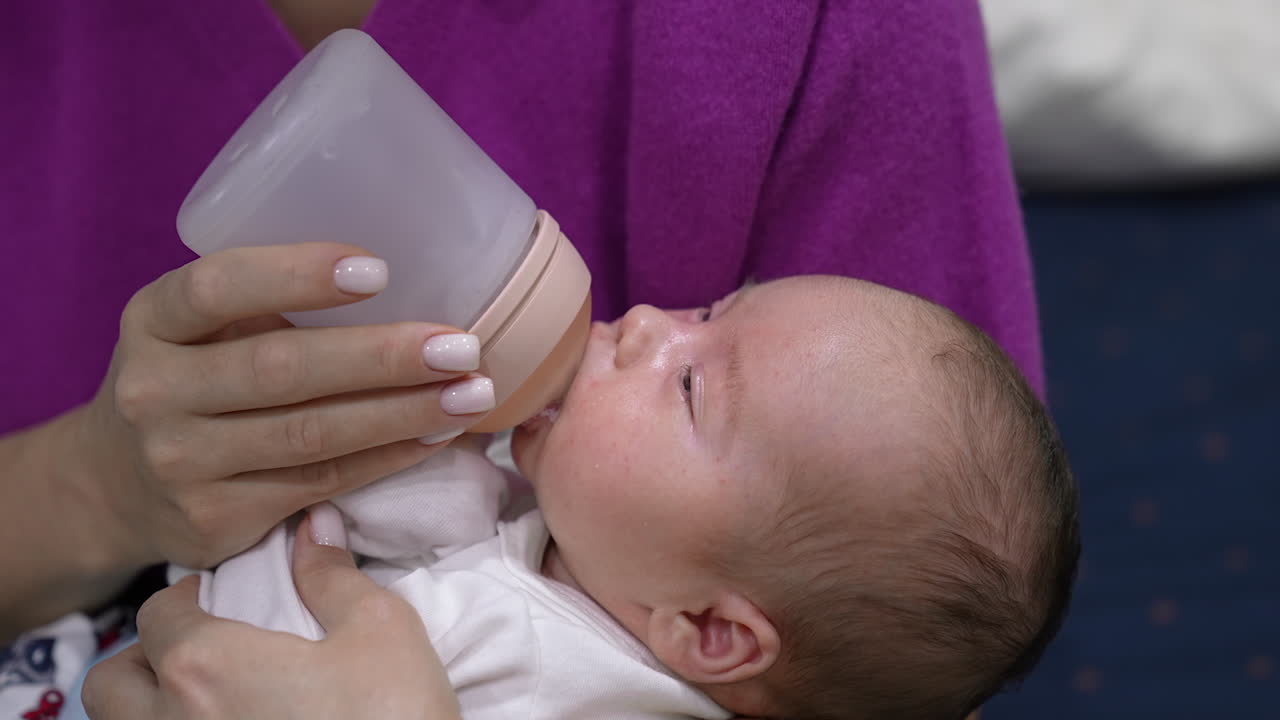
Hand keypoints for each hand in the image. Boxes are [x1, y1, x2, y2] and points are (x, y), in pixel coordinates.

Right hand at [77, 243, 493, 570]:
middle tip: (460, 345)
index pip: (218, 287)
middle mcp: (156, 391)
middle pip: (280, 369)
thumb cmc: (189, 381)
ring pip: (311, 434)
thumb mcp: (197, 329)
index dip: (297, 276)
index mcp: (153, 321)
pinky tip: (438, 435)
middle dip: (381, 357)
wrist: (115, 487)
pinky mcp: (216, 518)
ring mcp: (182, 462)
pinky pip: (322, 481)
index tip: (379, 269)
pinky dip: (389, 457)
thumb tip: (409, 278)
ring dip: (403, 413)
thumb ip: (266, 304)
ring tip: (470, 393)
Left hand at [83, 506, 460, 719]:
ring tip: (212, 699)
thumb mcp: (381, 628)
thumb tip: (314, 528)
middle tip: (200, 651)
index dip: (187, 598)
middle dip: (145, 658)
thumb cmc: (393, 716)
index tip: (220, 598)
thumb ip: (334, 575)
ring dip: (152, 706)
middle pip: (110, 684)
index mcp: (205, 666)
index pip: (157, 614)